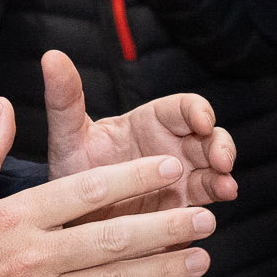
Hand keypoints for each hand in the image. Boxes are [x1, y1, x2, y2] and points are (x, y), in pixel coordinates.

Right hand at [0, 96, 216, 276]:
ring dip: (163, 271)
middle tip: (205, 217)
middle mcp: (33, 258)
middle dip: (166, 227)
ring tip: (200, 259)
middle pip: (113, 238)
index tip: (170, 170)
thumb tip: (8, 106)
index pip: (87, 191)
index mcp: (15, 218)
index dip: (135, 179)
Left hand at [44, 50, 237, 217]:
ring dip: (223, 179)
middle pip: (210, 139)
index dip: (198, 111)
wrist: (68, 220)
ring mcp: (180, 184)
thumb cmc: (73, 170)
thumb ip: (65, 98)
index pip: (184, 108)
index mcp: (151, 124)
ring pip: (214, 174)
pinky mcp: (178, 216)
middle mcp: (172, 151)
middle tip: (222, 160)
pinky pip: (200, 212)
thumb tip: (51, 56)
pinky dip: (208, 213)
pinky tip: (208, 218)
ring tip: (226, 188)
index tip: (202, 120)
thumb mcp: (68, 136)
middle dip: (221, 146)